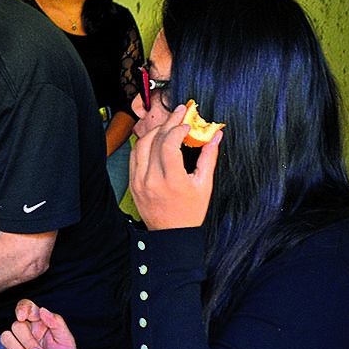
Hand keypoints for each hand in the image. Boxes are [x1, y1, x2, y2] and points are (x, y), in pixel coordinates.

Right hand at [0, 300, 77, 348]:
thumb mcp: (66, 341)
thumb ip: (57, 323)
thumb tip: (44, 310)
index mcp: (40, 323)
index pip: (26, 307)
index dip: (22, 308)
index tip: (22, 316)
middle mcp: (27, 332)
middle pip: (15, 325)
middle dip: (27, 341)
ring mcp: (17, 345)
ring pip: (5, 338)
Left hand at [128, 92, 219, 230]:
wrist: (171, 235)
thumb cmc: (190, 212)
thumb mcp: (205, 185)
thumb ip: (209, 157)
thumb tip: (216, 135)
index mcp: (172, 181)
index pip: (169, 144)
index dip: (178, 129)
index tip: (187, 124)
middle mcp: (152, 180)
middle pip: (155, 141)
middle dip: (168, 123)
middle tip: (179, 113)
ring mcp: (139, 182)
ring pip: (140, 145)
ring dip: (154, 131)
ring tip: (168, 125)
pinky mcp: (132, 184)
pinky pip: (134, 157)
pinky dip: (143, 144)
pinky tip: (155, 139)